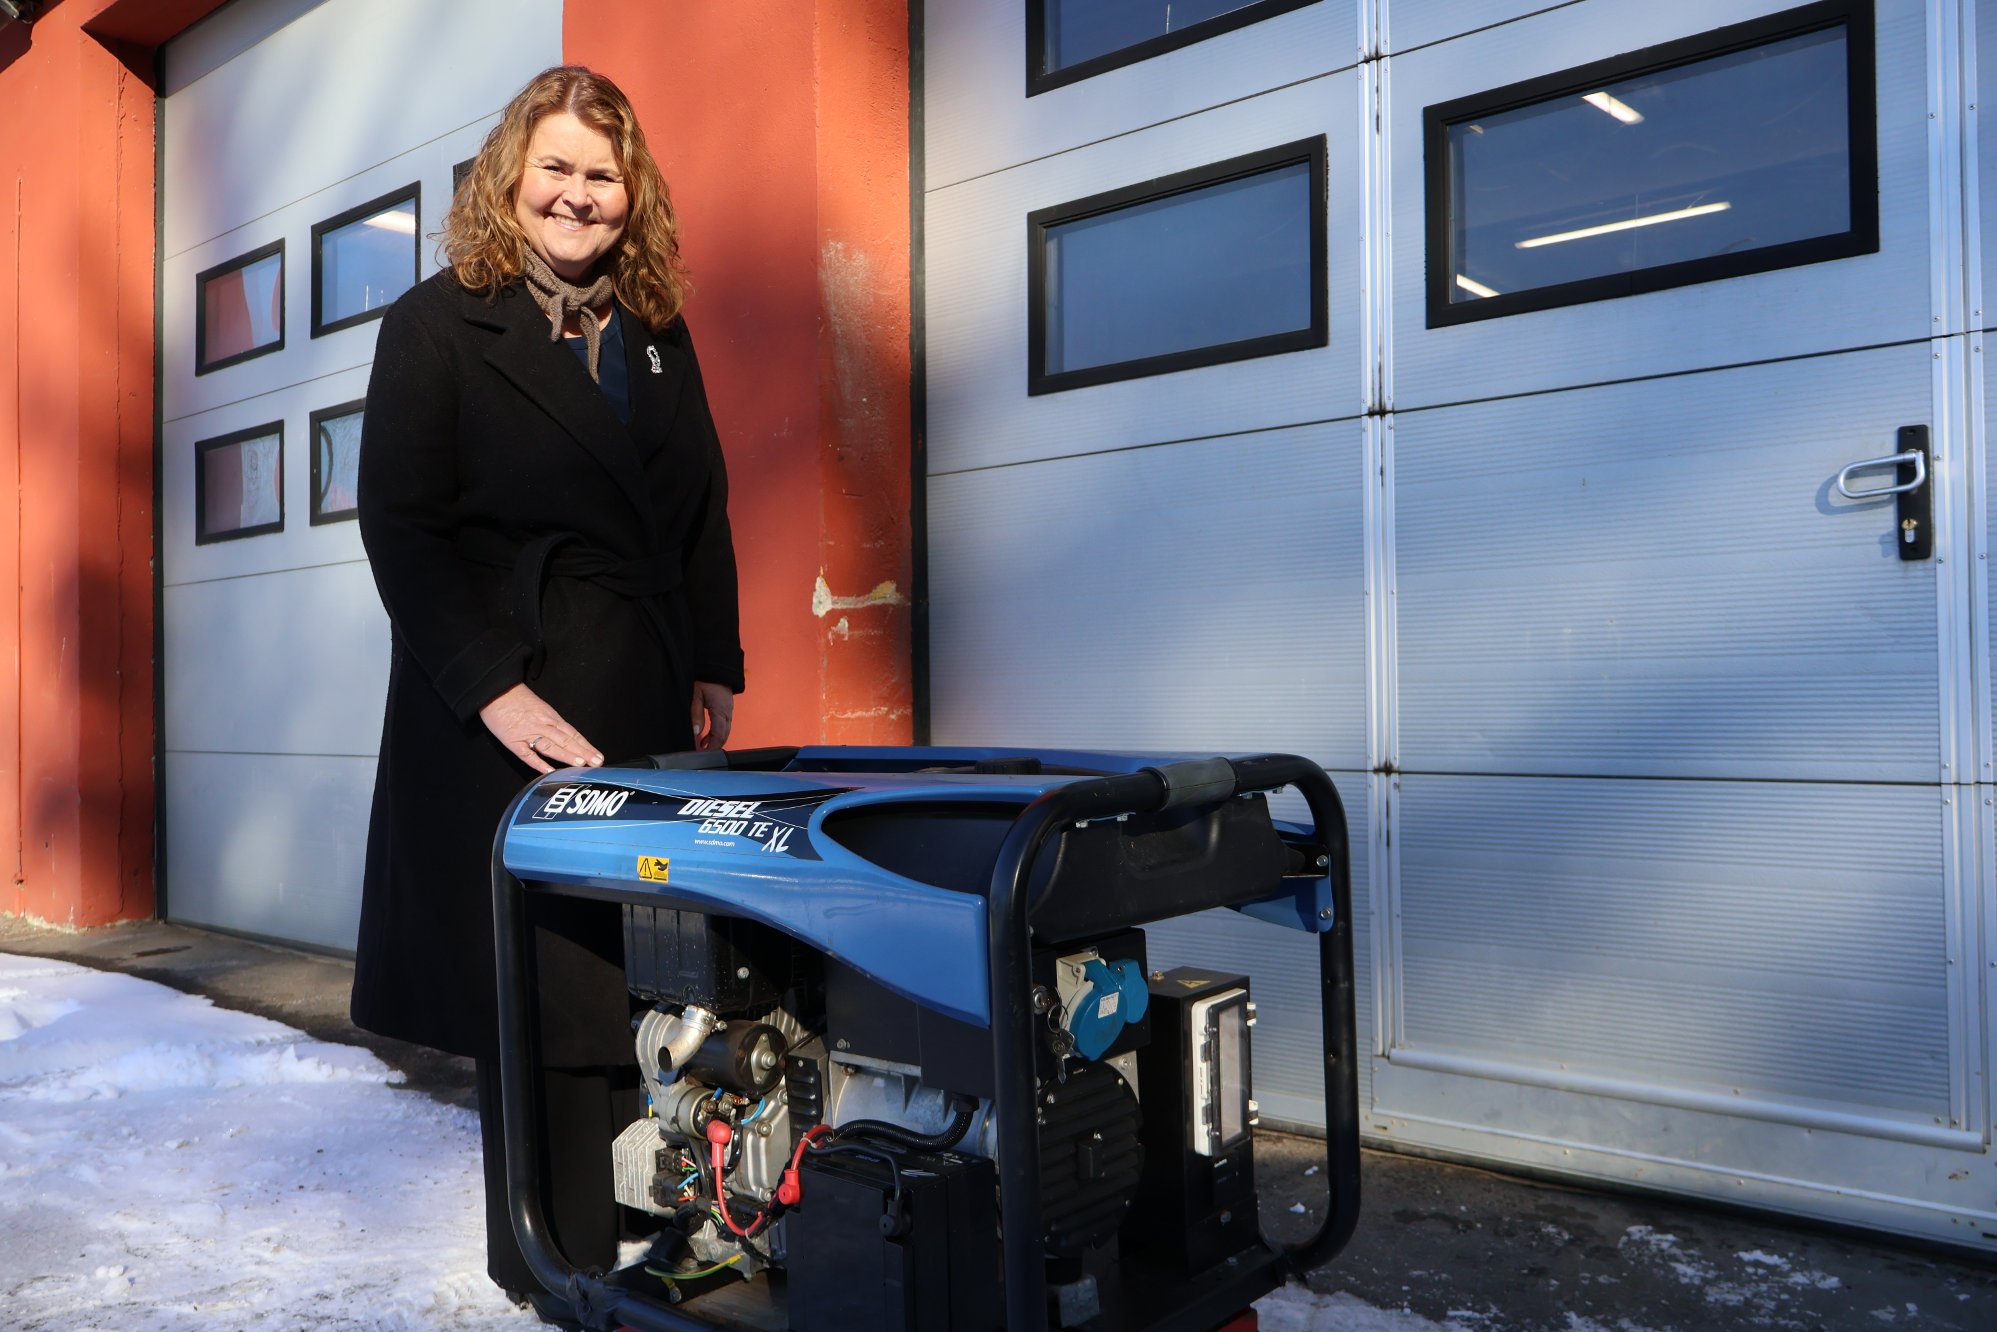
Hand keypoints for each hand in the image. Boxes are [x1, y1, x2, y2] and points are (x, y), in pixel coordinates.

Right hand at [480, 683, 603, 773]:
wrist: (495, 691)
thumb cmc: (517, 699)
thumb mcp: (541, 708)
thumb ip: (553, 723)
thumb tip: (569, 739)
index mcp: (551, 717)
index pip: (572, 734)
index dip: (586, 746)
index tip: (598, 756)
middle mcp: (542, 725)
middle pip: (565, 740)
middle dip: (582, 752)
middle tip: (596, 763)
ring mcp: (528, 733)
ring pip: (550, 746)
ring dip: (566, 755)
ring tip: (580, 764)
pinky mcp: (513, 741)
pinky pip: (527, 754)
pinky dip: (538, 763)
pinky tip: (549, 771)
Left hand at [690, 680, 733, 750]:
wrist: (716, 667)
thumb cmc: (705, 679)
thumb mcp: (696, 695)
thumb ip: (696, 714)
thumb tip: (696, 732)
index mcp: (721, 710)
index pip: (719, 734)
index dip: (712, 746)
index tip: (703, 754)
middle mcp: (728, 712)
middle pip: (724, 735)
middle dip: (714, 746)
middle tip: (701, 754)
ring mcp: (729, 711)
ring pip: (725, 731)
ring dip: (715, 740)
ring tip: (701, 747)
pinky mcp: (727, 709)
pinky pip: (724, 725)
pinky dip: (716, 733)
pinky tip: (705, 737)